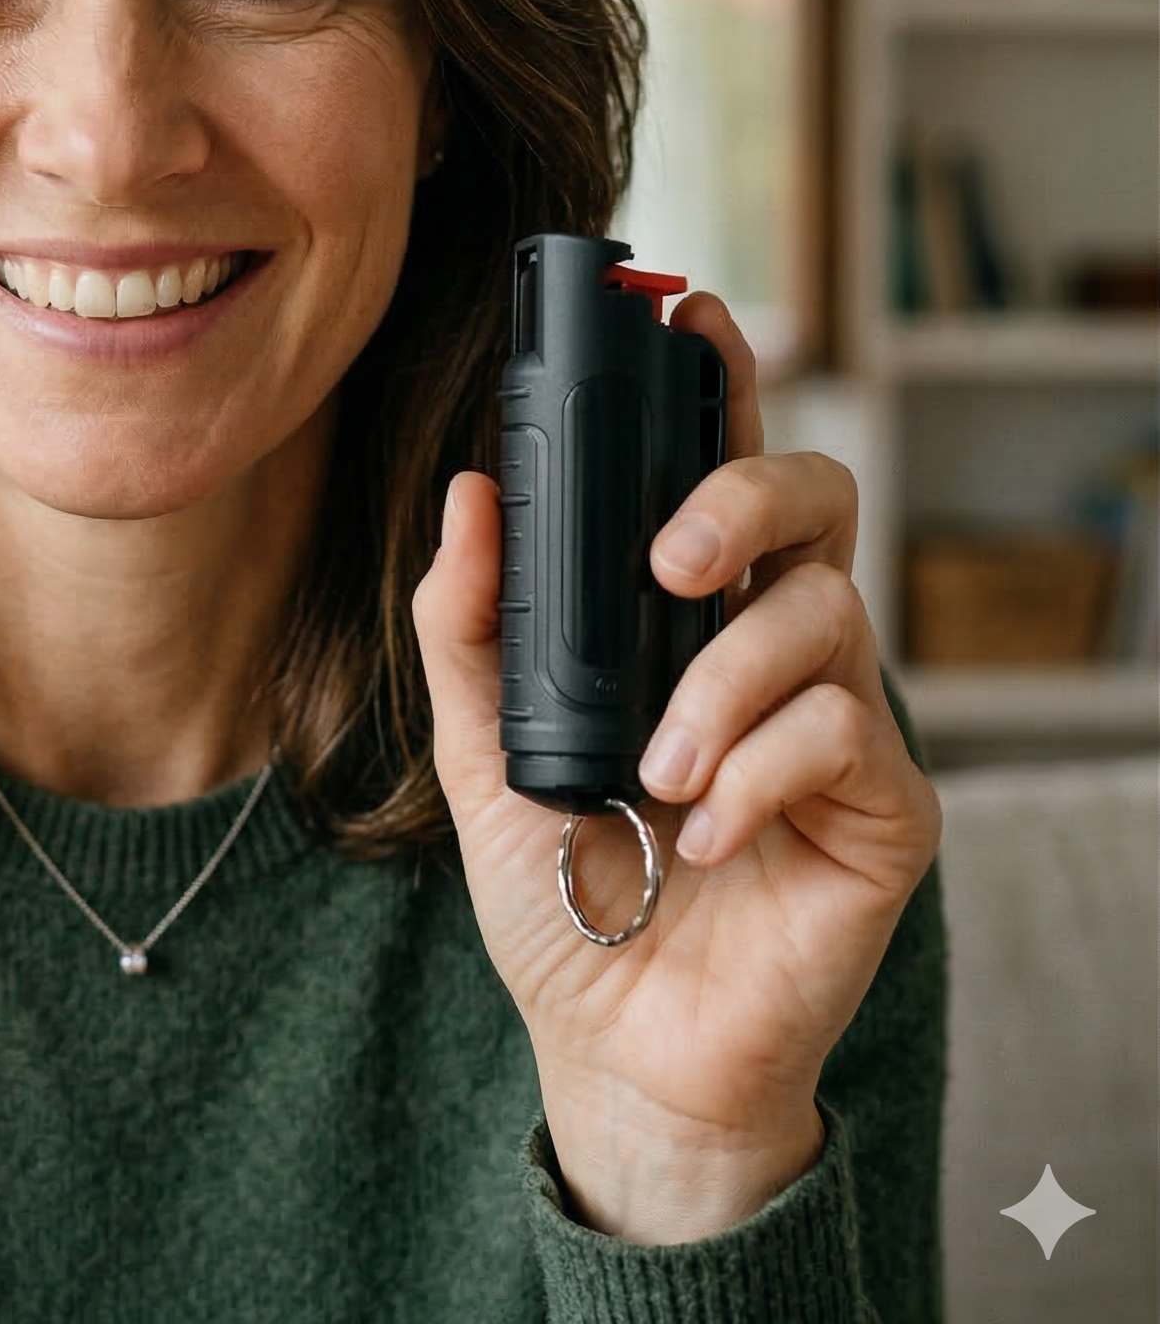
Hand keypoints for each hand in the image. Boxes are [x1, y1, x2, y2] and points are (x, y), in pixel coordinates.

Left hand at [412, 293, 941, 1243]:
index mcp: (683, 616)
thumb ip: (471, 623)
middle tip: (670, 558)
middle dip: (743, 496)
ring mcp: (837, 722)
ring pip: (825, 615)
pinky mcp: (885, 811)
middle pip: (813, 498)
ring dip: (723, 684)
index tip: (687, 311)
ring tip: (654, 769)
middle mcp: (770, 645)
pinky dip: (758, 773)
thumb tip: (470, 491)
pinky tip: (698, 833)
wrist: (617, 1043)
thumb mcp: (480, 747)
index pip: (717, 468)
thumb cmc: (562, 887)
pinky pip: (846, 736)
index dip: (718, 382)